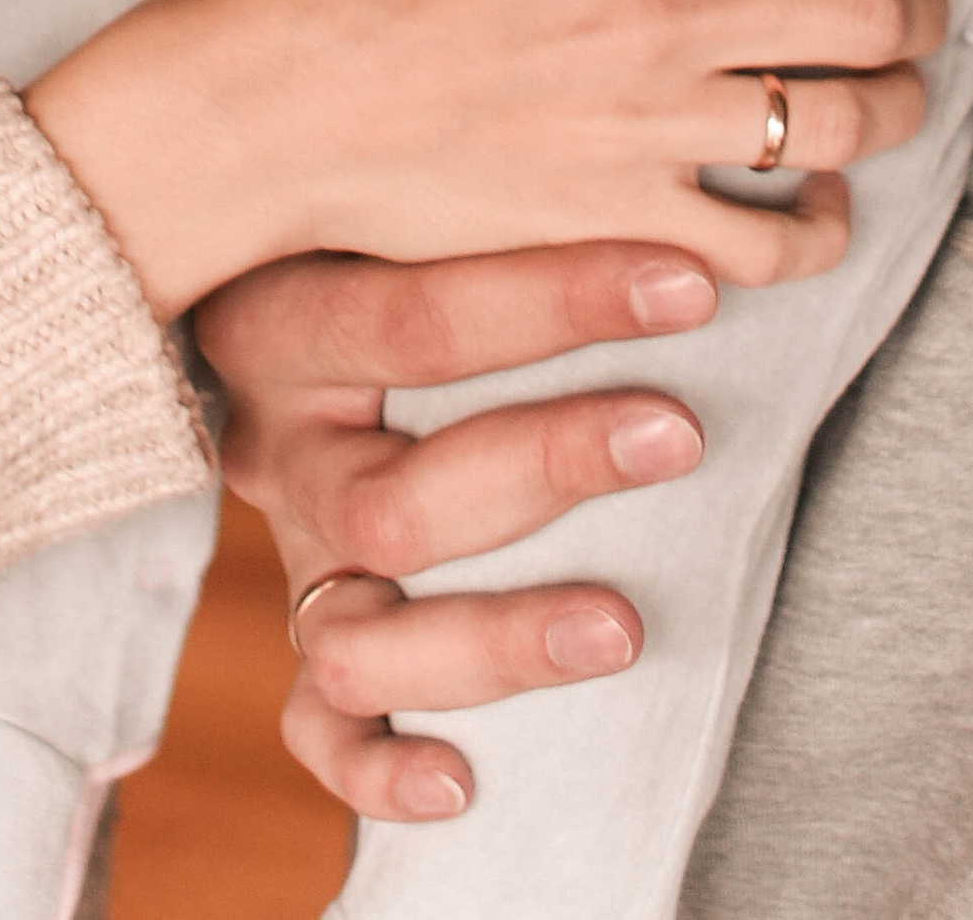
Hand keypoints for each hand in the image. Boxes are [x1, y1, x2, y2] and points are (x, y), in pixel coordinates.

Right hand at [26, 0, 942, 317]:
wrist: (255, 101)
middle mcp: (662, 17)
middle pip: (867, 12)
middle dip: (917, 1)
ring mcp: (646, 129)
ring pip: (842, 126)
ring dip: (894, 104)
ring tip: (890, 89)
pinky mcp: (615, 222)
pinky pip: (766, 247)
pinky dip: (817, 229)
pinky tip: (817, 205)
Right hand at [200, 242, 725, 823]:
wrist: (319, 331)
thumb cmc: (399, 248)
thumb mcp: (417, 213)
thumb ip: (500, 202)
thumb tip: (681, 193)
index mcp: (288, 325)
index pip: (412, 319)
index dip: (557, 302)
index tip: (691, 284)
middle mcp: (282, 451)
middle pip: (393, 499)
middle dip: (548, 465)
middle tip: (679, 436)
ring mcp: (295, 561)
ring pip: (357, 640)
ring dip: (497, 639)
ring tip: (623, 627)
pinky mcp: (309, 653)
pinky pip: (319, 734)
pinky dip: (381, 768)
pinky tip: (463, 780)